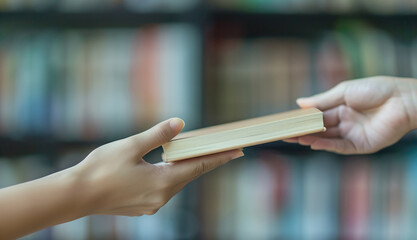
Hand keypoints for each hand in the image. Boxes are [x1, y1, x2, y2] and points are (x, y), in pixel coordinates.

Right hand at [72, 118, 243, 215]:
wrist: (76, 196)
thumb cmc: (101, 169)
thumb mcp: (131, 146)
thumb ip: (158, 135)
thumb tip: (180, 123)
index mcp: (162, 181)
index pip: (199, 167)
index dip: (219, 158)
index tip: (237, 152)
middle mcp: (161, 197)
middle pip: (190, 175)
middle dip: (205, 161)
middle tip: (221, 149)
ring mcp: (152, 205)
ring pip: (176, 182)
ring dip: (185, 168)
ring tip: (194, 154)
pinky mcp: (142, 207)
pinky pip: (164, 189)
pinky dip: (170, 176)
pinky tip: (167, 167)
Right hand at [284, 76, 416, 153]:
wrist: (402, 100)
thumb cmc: (376, 89)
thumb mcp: (344, 91)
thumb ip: (321, 100)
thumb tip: (299, 103)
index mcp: (341, 108)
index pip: (317, 115)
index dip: (302, 119)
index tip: (286, 121)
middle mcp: (345, 122)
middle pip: (319, 129)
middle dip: (301, 131)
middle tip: (283, 133)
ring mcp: (352, 135)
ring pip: (326, 138)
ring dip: (310, 138)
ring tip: (293, 138)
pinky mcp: (360, 146)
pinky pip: (339, 147)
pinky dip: (325, 146)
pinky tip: (311, 143)